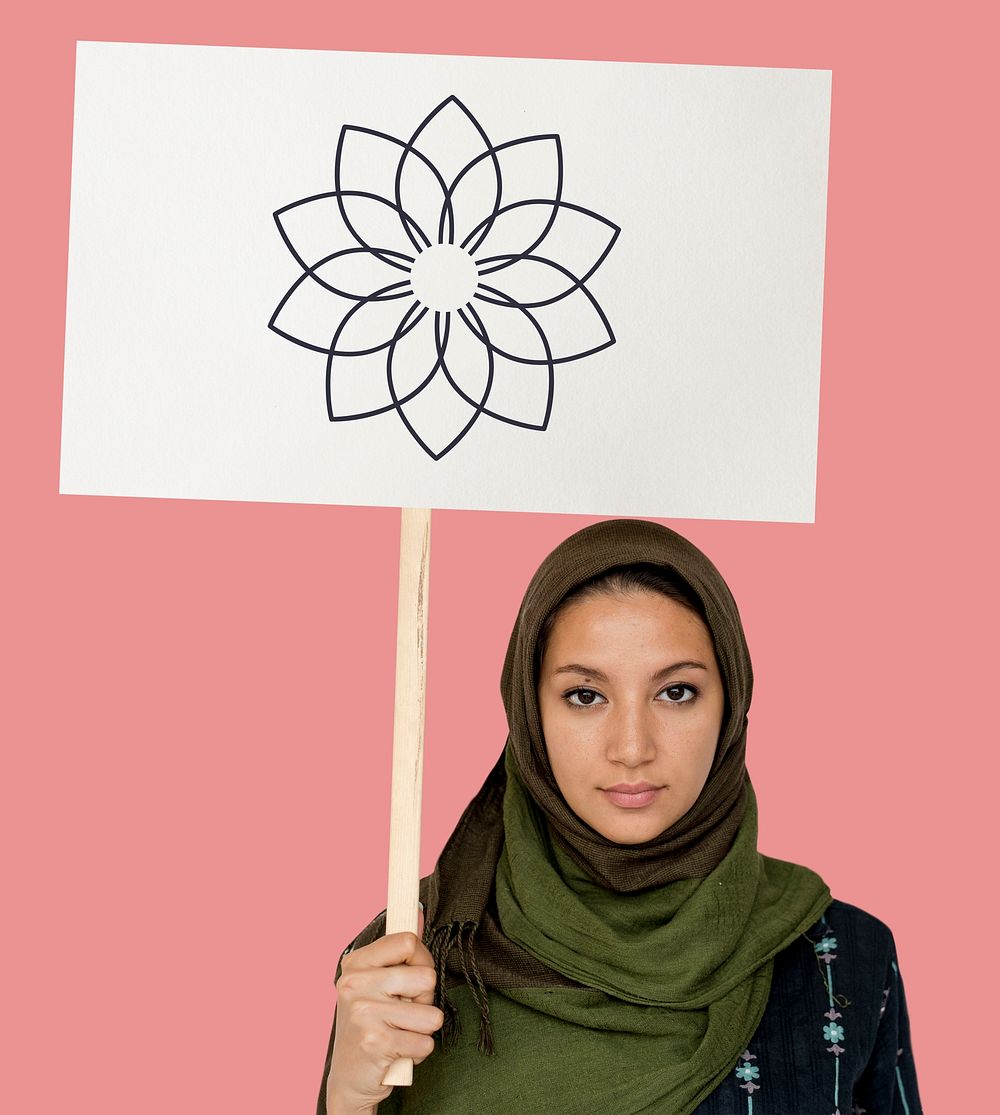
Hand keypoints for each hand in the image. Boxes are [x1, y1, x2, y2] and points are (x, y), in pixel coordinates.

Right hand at [325, 910, 443, 1114]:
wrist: (347, 1078)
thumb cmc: (368, 1025)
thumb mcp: (374, 982)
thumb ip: (397, 952)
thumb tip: (419, 912)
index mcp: (356, 963)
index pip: (408, 942)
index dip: (422, 960)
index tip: (412, 978)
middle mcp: (355, 984)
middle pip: (427, 978)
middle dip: (424, 1001)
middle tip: (402, 1013)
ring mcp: (364, 1013)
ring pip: (431, 1015)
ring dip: (422, 1030)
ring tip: (399, 1033)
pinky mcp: (376, 1043)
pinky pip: (425, 1042)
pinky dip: (417, 1052)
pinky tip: (396, 1052)